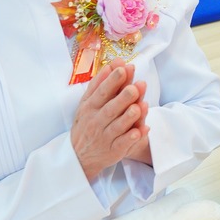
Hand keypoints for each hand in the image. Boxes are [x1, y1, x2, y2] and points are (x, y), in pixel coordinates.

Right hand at [69, 62, 149, 181]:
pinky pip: (123, 145)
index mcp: (90, 107)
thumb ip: (100, 83)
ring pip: (118, 127)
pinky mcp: (113, 151)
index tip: (123, 69)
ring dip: (129, 117)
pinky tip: (140, 131)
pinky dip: (131, 139)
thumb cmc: (86, 123)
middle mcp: (96, 122)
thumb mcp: (87, 102)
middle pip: (110, 109)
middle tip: (135, 87)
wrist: (79, 155)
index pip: (101, 92)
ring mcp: (105, 137)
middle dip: (123, 98)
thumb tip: (113, 64)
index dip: (112, 81)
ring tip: (139, 107)